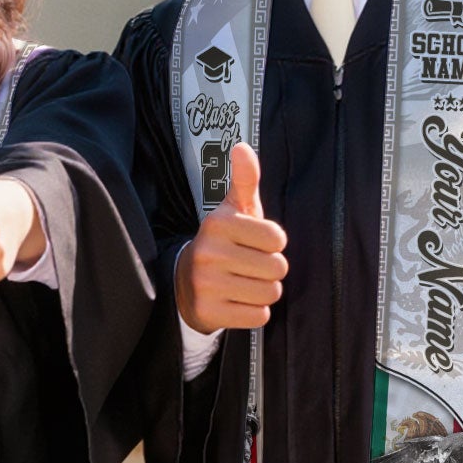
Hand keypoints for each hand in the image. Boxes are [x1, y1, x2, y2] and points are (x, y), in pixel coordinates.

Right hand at [175, 142, 287, 331]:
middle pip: (278, 268)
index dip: (273, 244)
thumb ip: (244, 180)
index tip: (254, 243)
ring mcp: (207, 284)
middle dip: (270, 270)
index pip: (278, 239)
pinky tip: (236, 300)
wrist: (184, 283)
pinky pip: (258, 316)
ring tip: (243, 283)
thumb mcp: (232, 210)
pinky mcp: (209, 312)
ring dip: (263, 291)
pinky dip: (253, 311)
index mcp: (218, 224)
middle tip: (249, 266)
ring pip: (270, 293)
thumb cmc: (222, 243)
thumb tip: (242, 147)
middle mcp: (209, 252)